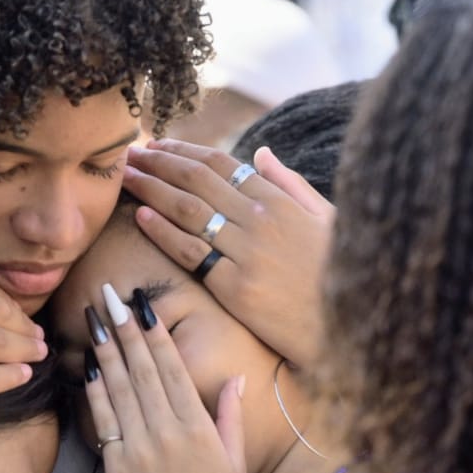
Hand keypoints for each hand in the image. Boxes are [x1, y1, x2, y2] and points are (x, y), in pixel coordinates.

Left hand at [84, 284, 245, 472]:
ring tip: (93, 317)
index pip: (172, 368)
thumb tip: (234, 378)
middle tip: (108, 294)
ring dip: (104, 350)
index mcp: (199, 429)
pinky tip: (89, 366)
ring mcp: (139, 450)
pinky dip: (95, 392)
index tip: (141, 303)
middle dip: (123, 328)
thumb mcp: (235, 461)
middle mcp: (167, 434)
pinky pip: (104, 422)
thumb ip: (228, 416)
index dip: (155, 333)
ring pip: (118, 389)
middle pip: (141, 369)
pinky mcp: (117, 468)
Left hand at [123, 139, 333, 367]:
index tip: (156, 146)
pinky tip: (140, 216)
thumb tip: (261, 152)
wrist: (348, 327)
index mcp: (278, 200)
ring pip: (187, 211)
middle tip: (127, 155)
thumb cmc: (338, 271)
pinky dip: (163, 232)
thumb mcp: (324, 218)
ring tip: (123, 178)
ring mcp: (247, 253)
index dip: (183, 152)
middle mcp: (259, 219)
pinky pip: (192, 254)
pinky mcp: (236, 288)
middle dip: (157, 163)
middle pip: (196, 181)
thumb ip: (289, 183)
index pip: (220, 164)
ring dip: (150, 189)